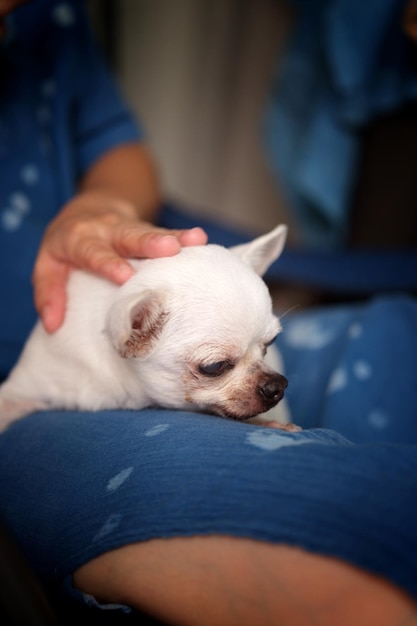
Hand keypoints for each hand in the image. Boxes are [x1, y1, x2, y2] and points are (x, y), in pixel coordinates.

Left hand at [32, 191, 206, 332]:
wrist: (88, 208)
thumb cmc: (66, 245)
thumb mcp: (47, 264)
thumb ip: (48, 293)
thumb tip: (52, 325)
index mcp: (79, 239)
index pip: (94, 252)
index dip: (109, 263)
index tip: (125, 276)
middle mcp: (107, 231)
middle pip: (129, 236)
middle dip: (150, 243)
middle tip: (170, 248)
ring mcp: (130, 229)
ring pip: (151, 232)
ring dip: (174, 237)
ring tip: (196, 239)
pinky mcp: (148, 232)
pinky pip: (166, 235)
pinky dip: (183, 237)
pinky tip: (200, 239)